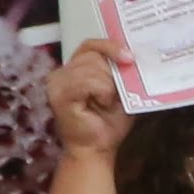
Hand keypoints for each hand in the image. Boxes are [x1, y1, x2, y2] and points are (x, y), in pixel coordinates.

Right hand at [46, 36, 130, 164]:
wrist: (98, 148)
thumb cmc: (109, 122)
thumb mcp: (121, 91)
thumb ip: (122, 71)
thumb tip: (136, 54)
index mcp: (75, 68)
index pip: (90, 45)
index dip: (110, 46)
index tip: (130, 57)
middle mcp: (61, 73)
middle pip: (93, 56)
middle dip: (112, 73)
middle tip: (116, 93)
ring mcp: (57, 83)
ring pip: (92, 68)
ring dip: (108, 86)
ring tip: (106, 102)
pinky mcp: (59, 95)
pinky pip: (88, 82)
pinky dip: (102, 92)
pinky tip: (101, 103)